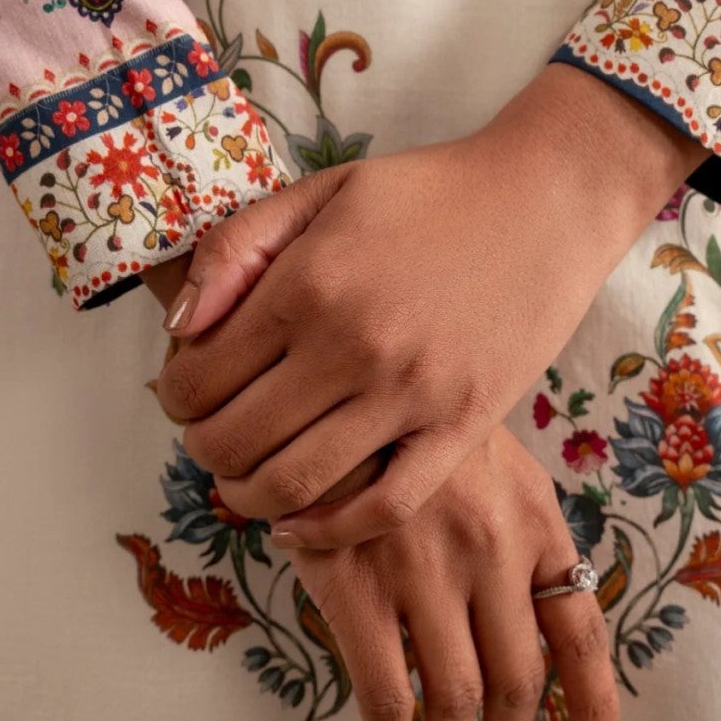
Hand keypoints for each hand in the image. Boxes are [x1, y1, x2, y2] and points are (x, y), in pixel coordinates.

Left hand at [153, 62, 700, 547]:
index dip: (175, 394)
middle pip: (233, 442)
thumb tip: (178, 325)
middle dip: (203, 447)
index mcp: (307, 283)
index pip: (198, 378)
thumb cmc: (429, 191)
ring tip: (245, 478)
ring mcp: (410, 393)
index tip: (187, 390)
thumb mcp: (323, 191)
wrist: (545, 200)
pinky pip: (383, 506)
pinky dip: (328, 529)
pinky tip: (300, 521)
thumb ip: (239, 246)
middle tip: (213, 433)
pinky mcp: (463, 426)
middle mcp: (351, 346)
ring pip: (294, 485)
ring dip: (246, 495)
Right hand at [282, 423, 619, 720]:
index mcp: (533, 522)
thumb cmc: (422, 430)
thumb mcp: (498, 465)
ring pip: (457, 698)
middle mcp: (491, 553)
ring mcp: (424, 573)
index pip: (579, 631)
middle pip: (520, 681)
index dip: (595, 703)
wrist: (341, 393)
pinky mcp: (358, 587)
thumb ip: (524, 536)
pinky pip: (386, 692)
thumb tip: (543, 621)